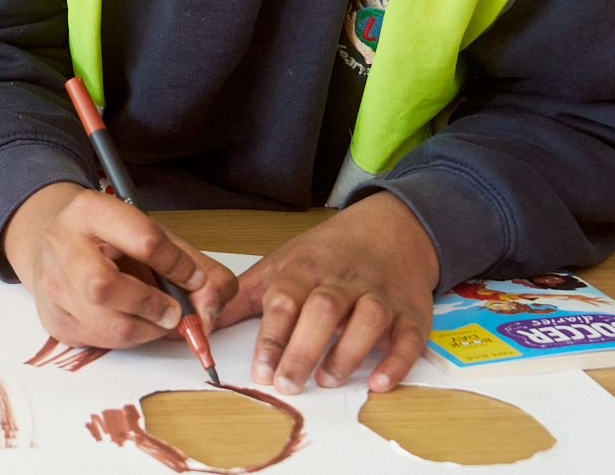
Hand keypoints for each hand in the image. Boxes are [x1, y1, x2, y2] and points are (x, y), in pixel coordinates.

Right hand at [2, 182, 235, 350]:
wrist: (62, 245)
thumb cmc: (114, 240)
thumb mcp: (155, 235)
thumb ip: (195, 266)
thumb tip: (210, 307)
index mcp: (91, 211)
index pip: (143, 240)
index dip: (179, 266)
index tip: (194, 278)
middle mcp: (62, 245)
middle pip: (103, 288)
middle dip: (151, 306)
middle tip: (174, 312)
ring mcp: (52, 285)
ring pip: (108, 325)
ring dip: (148, 330)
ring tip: (158, 317)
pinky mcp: (54, 319)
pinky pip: (102, 342)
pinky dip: (130, 339)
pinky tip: (133, 319)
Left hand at [224, 191, 438, 394]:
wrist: (390, 230)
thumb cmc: (325, 254)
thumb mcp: (279, 266)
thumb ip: (243, 297)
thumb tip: (203, 324)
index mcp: (304, 270)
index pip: (284, 301)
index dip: (272, 337)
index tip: (261, 370)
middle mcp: (342, 281)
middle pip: (322, 311)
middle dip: (303, 349)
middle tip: (287, 385)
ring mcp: (379, 295)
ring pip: (367, 320)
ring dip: (347, 352)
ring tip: (327, 380)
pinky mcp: (411, 313)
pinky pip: (409, 337)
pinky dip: (397, 361)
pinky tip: (379, 383)